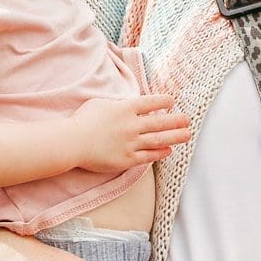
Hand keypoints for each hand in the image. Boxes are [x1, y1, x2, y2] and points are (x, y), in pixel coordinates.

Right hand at [72, 94, 192, 172]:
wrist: (72, 142)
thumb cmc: (82, 121)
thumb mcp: (100, 104)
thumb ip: (116, 104)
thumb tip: (127, 104)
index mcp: (125, 108)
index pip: (151, 102)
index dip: (164, 101)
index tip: (171, 101)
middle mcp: (132, 125)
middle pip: (160, 122)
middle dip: (176, 120)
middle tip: (188, 119)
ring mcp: (131, 143)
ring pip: (158, 139)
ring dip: (175, 136)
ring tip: (187, 135)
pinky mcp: (127, 159)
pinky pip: (148, 156)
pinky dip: (160, 153)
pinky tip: (169, 150)